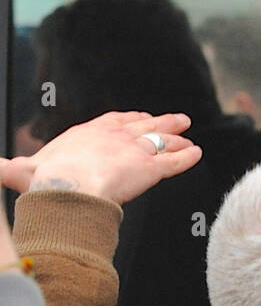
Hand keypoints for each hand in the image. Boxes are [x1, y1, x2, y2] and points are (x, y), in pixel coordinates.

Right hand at [0, 112, 201, 204]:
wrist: (67, 187)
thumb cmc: (45, 179)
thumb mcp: (21, 171)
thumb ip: (7, 169)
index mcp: (88, 133)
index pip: (112, 121)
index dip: (126, 120)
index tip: (136, 117)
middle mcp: (116, 137)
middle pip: (144, 126)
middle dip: (160, 123)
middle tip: (177, 120)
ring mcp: (136, 151)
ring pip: (163, 141)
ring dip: (177, 138)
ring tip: (189, 136)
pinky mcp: (152, 168)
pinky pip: (175, 162)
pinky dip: (188, 158)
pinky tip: (197, 155)